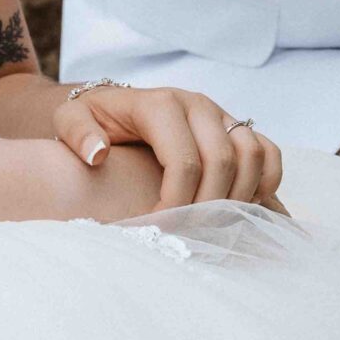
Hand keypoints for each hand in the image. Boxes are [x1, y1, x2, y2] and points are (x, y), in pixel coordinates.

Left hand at [53, 83, 284, 212]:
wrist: (112, 105)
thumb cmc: (92, 118)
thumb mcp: (70, 119)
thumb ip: (78, 133)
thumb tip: (98, 154)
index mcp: (159, 104)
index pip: (184, 162)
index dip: (177, 204)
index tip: (158, 230)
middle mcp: (197, 104)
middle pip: (223, 161)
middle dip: (208, 207)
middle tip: (187, 236)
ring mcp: (221, 114)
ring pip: (253, 154)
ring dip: (240, 197)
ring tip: (212, 225)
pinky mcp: (236, 127)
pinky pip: (268, 152)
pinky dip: (266, 181)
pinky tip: (242, 208)